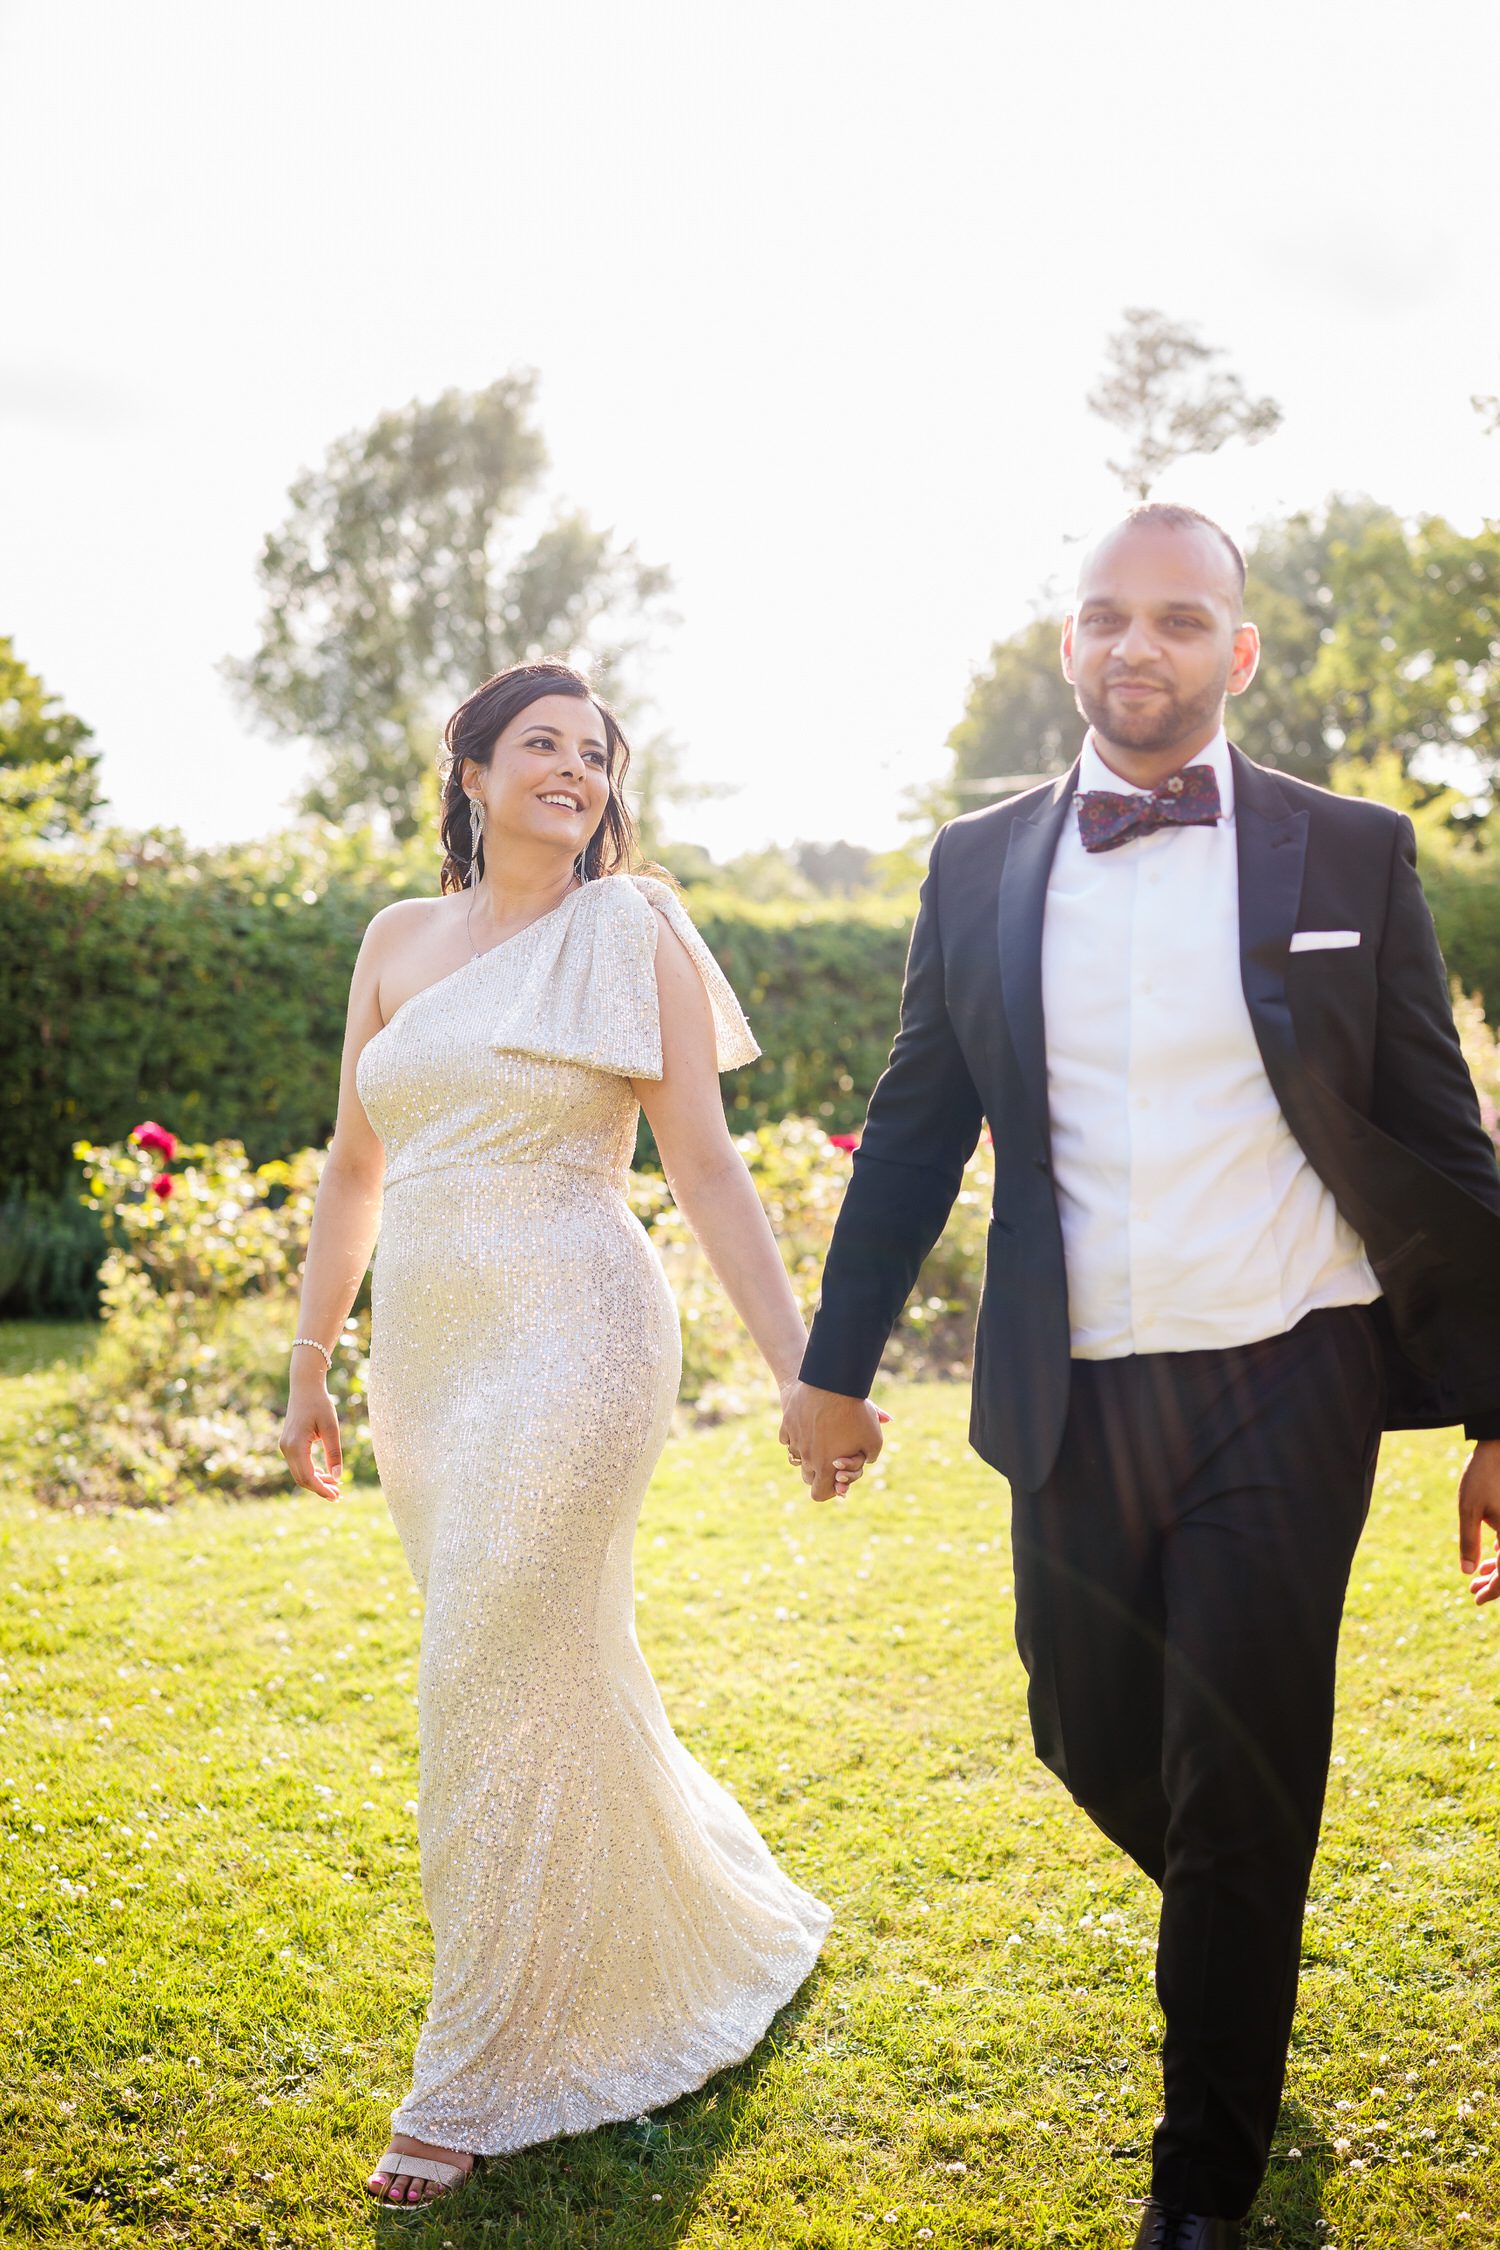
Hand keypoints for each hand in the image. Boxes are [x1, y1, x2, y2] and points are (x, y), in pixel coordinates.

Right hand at [280, 1375, 342, 1501]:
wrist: (305, 1387)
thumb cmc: (320, 1404)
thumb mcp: (332, 1428)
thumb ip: (334, 1453)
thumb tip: (338, 1477)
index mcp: (296, 1446)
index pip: (308, 1477)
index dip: (322, 1489)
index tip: (337, 1496)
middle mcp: (287, 1448)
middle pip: (302, 1479)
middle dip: (320, 1489)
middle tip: (339, 1495)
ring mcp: (285, 1446)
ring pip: (299, 1473)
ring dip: (316, 1481)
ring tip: (336, 1486)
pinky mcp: (288, 1444)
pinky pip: (298, 1464)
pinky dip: (311, 1472)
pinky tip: (325, 1474)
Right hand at [779, 1380, 885, 1502]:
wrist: (833, 1383)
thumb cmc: (856, 1413)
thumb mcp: (874, 1439)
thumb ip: (870, 1456)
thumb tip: (866, 1460)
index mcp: (825, 1467)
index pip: (818, 1494)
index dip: (829, 1490)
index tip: (838, 1478)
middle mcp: (806, 1457)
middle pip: (807, 1476)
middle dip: (819, 1471)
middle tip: (832, 1457)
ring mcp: (794, 1440)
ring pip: (796, 1457)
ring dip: (807, 1453)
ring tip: (822, 1438)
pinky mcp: (787, 1424)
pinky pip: (788, 1438)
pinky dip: (796, 1436)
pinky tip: (808, 1425)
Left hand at [1459, 1439, 1499, 1606]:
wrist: (1499, 1446)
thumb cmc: (1483, 1476)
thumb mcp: (1469, 1509)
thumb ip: (1469, 1541)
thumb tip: (1468, 1572)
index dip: (1494, 1591)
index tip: (1476, 1600)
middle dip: (1496, 1584)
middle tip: (1473, 1591)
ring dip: (1499, 1569)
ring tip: (1477, 1577)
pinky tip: (1492, 1555)